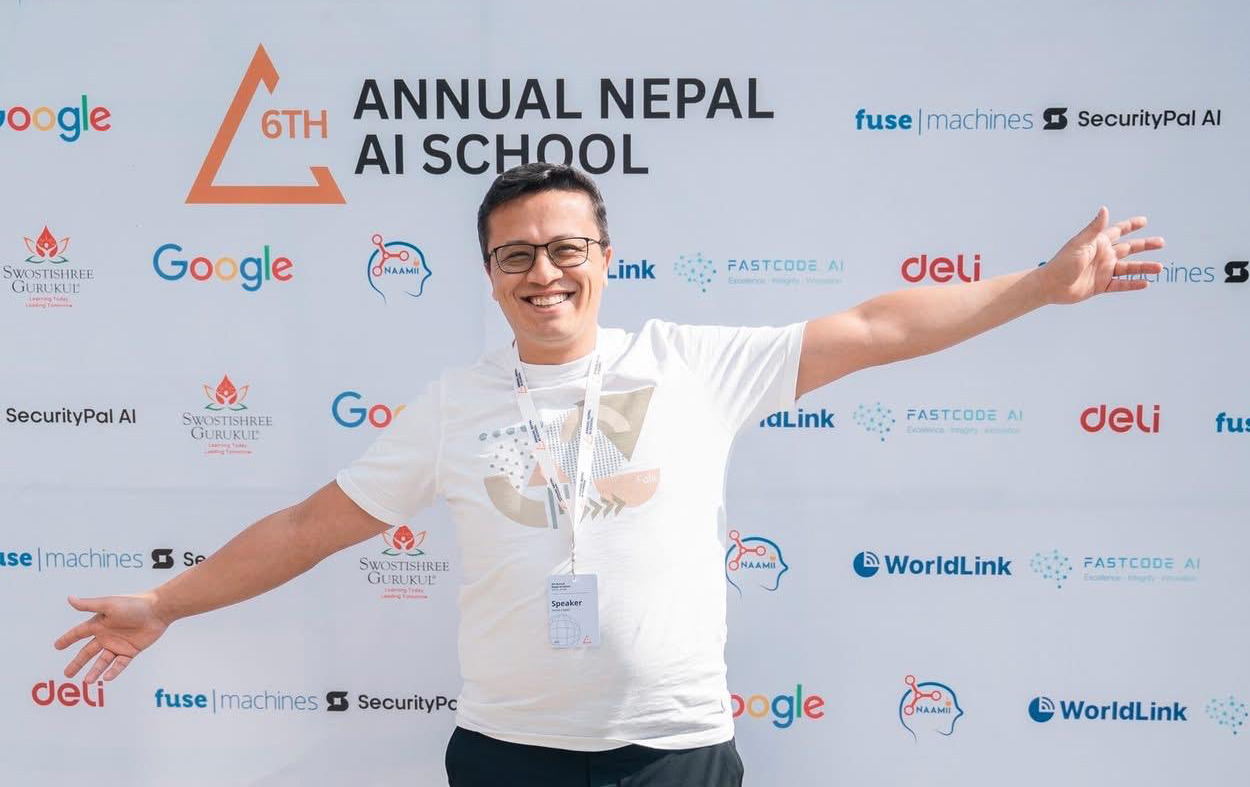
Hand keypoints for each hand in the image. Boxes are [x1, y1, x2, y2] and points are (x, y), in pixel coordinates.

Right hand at [54, 593, 170, 682]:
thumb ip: (88, 605)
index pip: (79, 633)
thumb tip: (69, 599)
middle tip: (67, 674)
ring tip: (87, 682)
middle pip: (88, 652)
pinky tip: (107, 678)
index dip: (68, 639)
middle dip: (77, 663)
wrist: (158, 610)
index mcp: (99, 623)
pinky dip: (114, 671)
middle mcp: (107, 635)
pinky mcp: (131, 650)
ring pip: (103, 661)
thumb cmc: (133, 604)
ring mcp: (119, 644)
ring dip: (94, 671)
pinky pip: (120, 664)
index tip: (57, 646)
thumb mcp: (108, 605)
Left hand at [1038, 207, 1165, 304]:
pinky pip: (1121, 284)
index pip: (1118, 231)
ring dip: (1144, 267)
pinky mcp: (1101, 285)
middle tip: (1161, 242)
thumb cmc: (1063, 262)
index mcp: (1098, 243)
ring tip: (1159, 267)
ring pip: (1128, 268)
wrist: (1051, 286)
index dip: (1131, 225)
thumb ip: (1095, 228)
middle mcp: (1103, 255)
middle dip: (1145, 245)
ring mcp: (1103, 271)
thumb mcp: (1081, 244)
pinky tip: (1145, 283)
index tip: (1144, 221)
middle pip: (1128, 248)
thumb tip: (1104, 208)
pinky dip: (1133, 284)